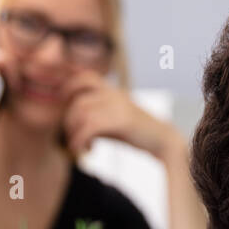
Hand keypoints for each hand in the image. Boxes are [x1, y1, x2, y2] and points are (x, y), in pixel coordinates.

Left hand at [61, 71, 177, 159]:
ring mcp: (119, 105)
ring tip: (82, 147)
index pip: (86, 78)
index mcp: (114, 92)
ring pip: (81, 114)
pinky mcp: (122, 120)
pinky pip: (89, 127)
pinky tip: (89, 150)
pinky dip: (81, 140)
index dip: (69, 88)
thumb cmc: (138, 134)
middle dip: (70, 123)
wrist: (165, 142)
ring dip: (74, 134)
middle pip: (78, 102)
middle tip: (75, 138)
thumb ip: (96, 116)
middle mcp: (115, 94)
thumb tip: (72, 122)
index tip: (64, 106)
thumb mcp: (114, 121)